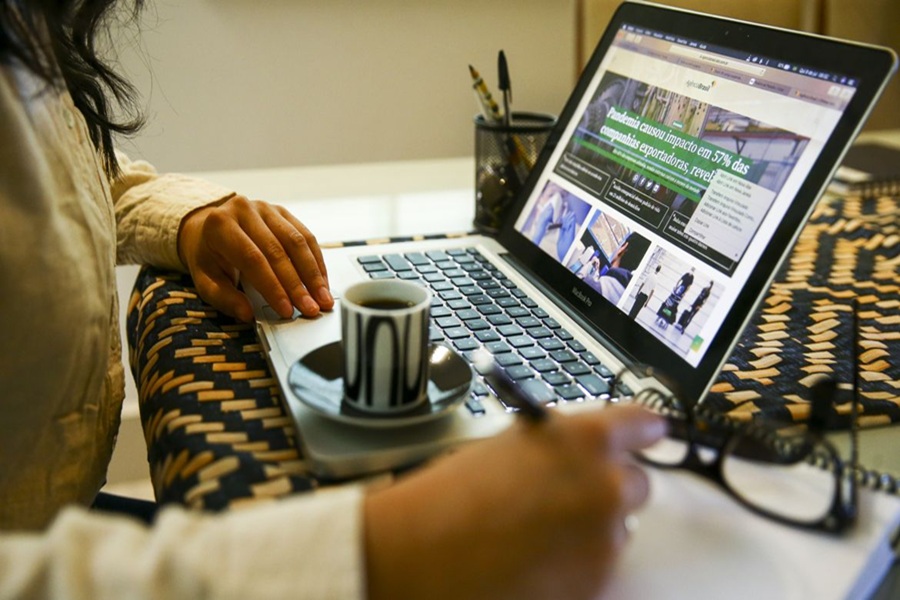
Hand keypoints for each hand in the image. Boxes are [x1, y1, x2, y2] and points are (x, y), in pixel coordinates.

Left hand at [178, 195, 333, 321]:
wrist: (208, 229)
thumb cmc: (208, 256)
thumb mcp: (205, 280)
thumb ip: (224, 298)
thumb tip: (247, 314)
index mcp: (220, 224)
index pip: (252, 258)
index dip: (272, 286)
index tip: (286, 310)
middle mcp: (244, 210)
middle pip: (278, 251)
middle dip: (297, 285)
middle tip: (310, 309)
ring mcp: (266, 208)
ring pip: (297, 242)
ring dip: (313, 274)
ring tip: (323, 298)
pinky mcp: (283, 212)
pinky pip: (306, 236)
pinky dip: (316, 262)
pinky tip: (322, 282)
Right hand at [364, 405, 666, 599]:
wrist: (422, 553)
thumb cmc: (452, 493)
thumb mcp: (511, 445)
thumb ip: (557, 445)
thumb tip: (574, 453)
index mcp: (585, 440)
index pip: (642, 424)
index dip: (642, 429)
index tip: (647, 433)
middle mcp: (607, 487)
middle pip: (638, 483)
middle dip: (609, 487)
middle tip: (570, 496)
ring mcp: (605, 541)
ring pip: (618, 529)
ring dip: (593, 528)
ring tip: (540, 535)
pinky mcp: (595, 585)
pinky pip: (600, 566)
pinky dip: (578, 563)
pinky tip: (537, 560)